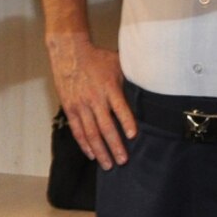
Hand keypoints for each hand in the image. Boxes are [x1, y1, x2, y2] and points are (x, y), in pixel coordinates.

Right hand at [46, 32, 134, 166]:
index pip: (120, 108)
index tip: (133, 136)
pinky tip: (92, 154)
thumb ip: (129, 79)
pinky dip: (84, 144)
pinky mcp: (70, 108)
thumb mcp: (117, 63)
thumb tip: (147, 88)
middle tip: (123, 161)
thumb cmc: (96, 58)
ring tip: (108, 164)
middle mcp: (95, 98)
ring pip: (91, 133)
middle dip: (115, 146)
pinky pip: (77, 130)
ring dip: (100, 150)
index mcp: (109, 87)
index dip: (126, 123)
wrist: (69, 52)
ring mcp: (81, 105)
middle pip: (105, 127)